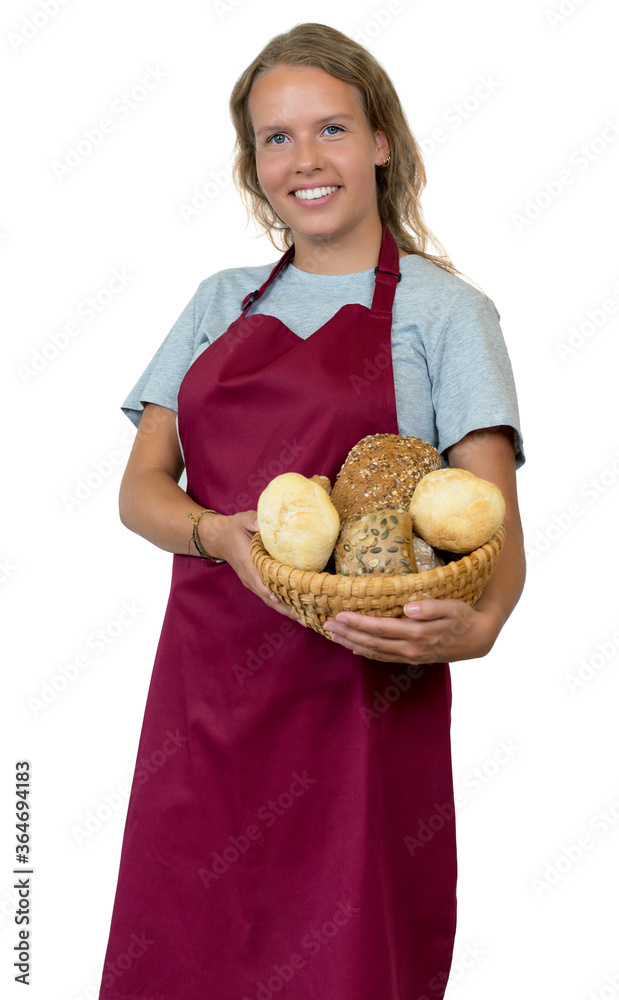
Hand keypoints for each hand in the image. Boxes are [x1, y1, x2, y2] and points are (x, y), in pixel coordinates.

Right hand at [201, 509, 300, 621]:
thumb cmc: (233, 528)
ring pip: (269, 599)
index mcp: (247, 563)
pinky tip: (295, 607)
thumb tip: (260, 524)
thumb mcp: (241, 520)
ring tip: (304, 617)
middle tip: (304, 616)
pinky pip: (268, 595)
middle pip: (268, 597)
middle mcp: (249, 576)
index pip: (260, 581)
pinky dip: (281, 603)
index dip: (272, 591)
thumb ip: (251, 520)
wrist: (219, 538)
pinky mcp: (255, 582)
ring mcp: (251, 581)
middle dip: (284, 607)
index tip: (285, 600)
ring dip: (284, 608)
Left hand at [324, 598, 497, 663]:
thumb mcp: (452, 607)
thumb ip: (430, 607)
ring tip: (333, 635)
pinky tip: (354, 648)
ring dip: (352, 643)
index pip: (380, 628)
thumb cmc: (463, 617)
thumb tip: (407, 608)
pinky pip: (383, 657)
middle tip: (327, 624)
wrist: (478, 638)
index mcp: (417, 635)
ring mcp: (409, 656)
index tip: (341, 614)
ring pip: (374, 652)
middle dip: (348, 633)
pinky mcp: (411, 658)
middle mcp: (410, 649)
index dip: (359, 622)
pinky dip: (367, 653)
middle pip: (372, 642)